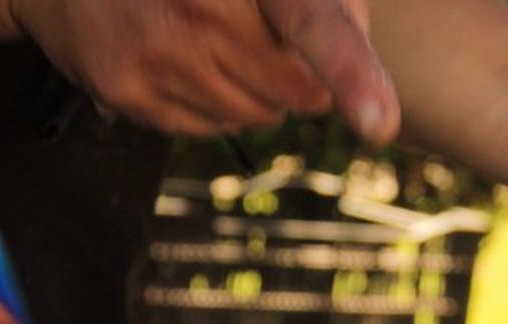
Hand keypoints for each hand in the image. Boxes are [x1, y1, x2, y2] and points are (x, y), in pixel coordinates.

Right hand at [10, 0, 399, 142]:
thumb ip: (332, 9)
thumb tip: (356, 85)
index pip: (314, 25)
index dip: (351, 71)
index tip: (381, 123)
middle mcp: (200, 8)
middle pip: (300, 93)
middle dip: (299, 76)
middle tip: (260, 32)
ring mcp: (158, 52)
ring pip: (255, 117)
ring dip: (256, 93)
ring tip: (213, 38)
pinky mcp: (126, 90)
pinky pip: (208, 128)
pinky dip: (211, 103)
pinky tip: (179, 57)